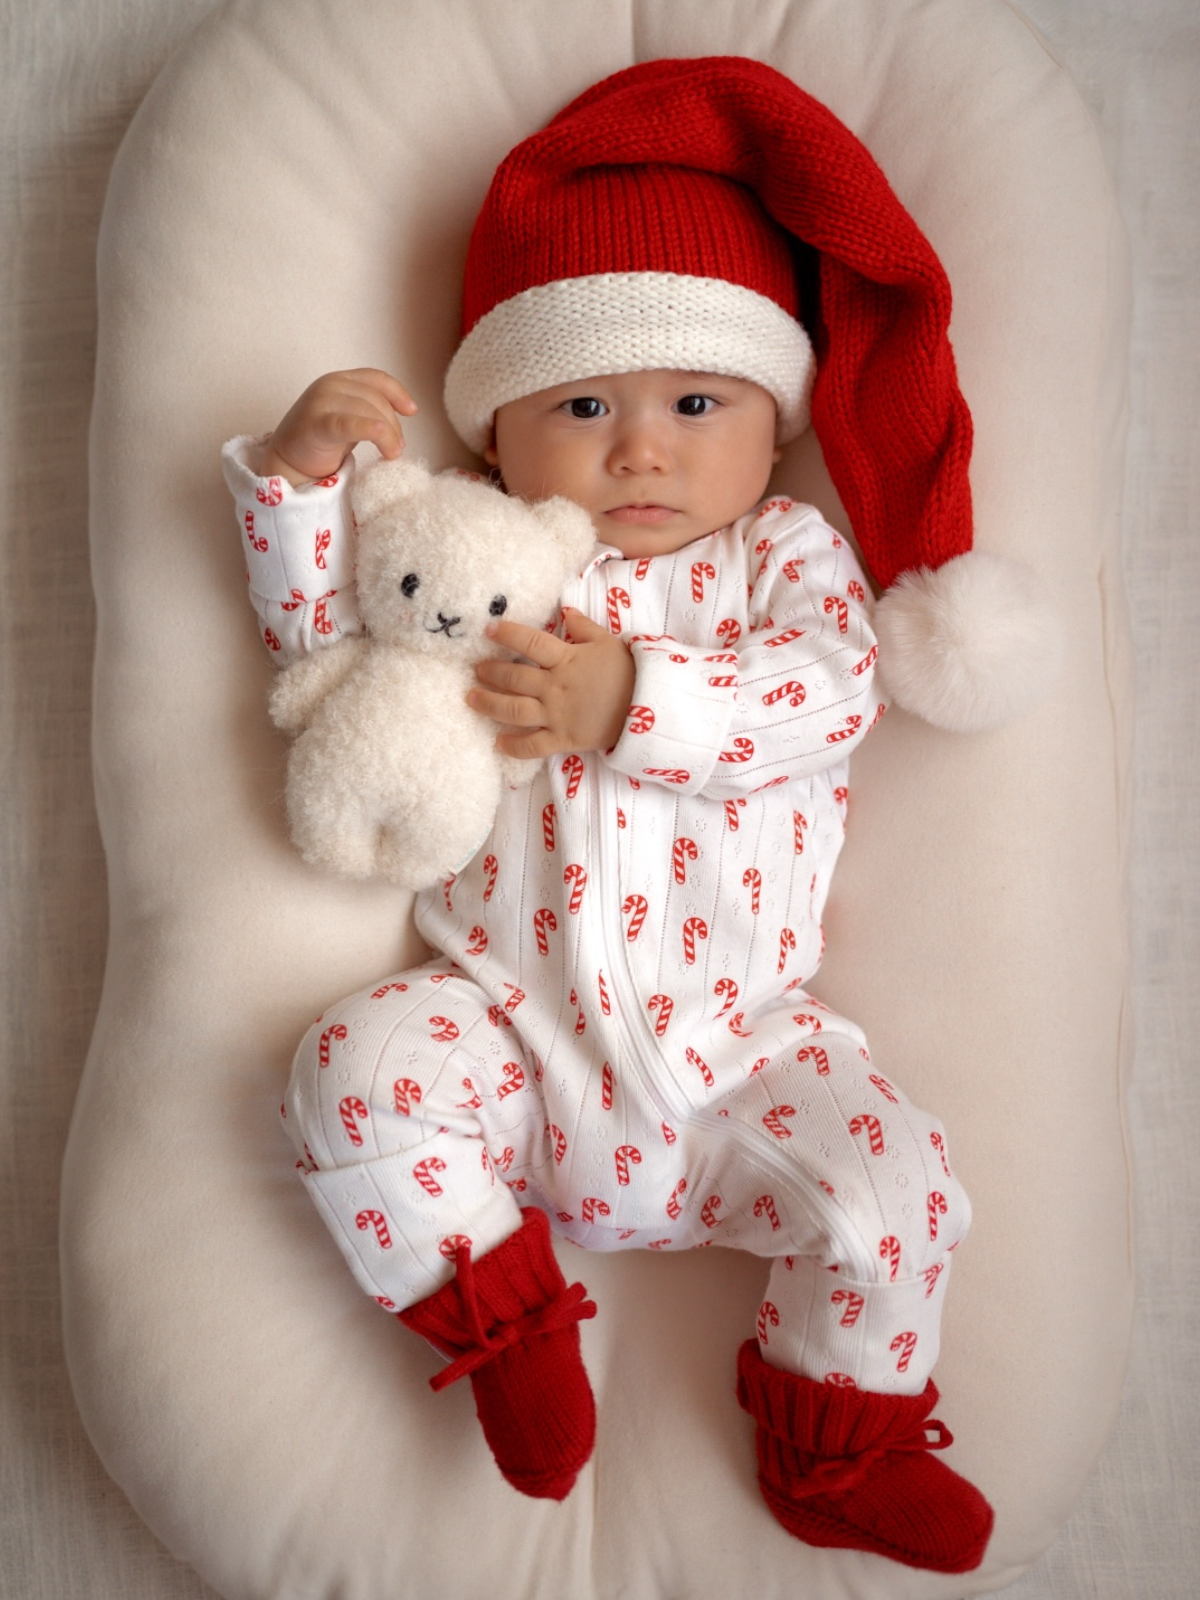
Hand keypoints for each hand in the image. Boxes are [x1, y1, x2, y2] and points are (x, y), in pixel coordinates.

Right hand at [255, 368, 417, 483]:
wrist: (288, 461)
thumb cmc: (321, 440)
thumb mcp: (350, 417)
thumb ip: (370, 410)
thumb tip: (404, 414)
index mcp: (340, 380)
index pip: (376, 379)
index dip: (398, 392)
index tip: (412, 411)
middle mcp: (330, 385)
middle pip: (375, 399)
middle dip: (393, 424)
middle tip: (397, 448)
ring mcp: (321, 402)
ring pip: (368, 411)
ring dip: (387, 434)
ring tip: (391, 453)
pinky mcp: (317, 424)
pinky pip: (351, 424)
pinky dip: (372, 430)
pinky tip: (385, 443)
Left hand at [469, 608, 635, 758]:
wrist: (649, 709)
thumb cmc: (629, 673)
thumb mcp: (608, 642)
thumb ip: (583, 627)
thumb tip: (565, 610)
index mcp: (566, 659)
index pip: (529, 642)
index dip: (507, 634)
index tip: (488, 630)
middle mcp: (555, 687)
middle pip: (514, 677)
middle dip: (491, 672)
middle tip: (476, 669)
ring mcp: (557, 715)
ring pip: (514, 710)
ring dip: (489, 703)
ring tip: (471, 698)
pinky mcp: (563, 739)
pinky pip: (533, 746)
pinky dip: (513, 746)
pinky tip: (497, 742)